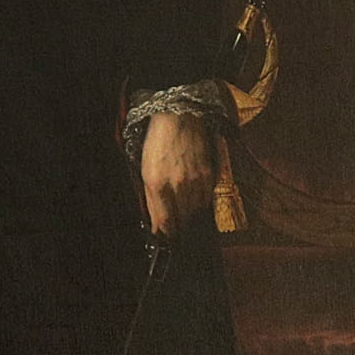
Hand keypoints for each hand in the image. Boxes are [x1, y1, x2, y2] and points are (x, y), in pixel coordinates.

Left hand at [139, 112, 210, 235]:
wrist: (179, 116)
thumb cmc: (158, 141)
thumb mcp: (145, 170)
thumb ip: (151, 198)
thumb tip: (157, 222)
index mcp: (157, 183)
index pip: (164, 222)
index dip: (164, 235)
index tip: (163, 239)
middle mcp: (178, 184)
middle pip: (182, 221)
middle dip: (177, 231)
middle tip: (175, 236)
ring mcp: (196, 180)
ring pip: (195, 213)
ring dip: (189, 220)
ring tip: (185, 222)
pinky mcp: (209, 175)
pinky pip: (207, 200)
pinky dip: (201, 206)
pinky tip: (195, 204)